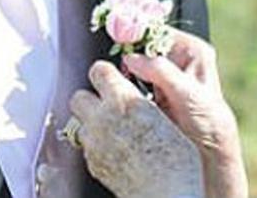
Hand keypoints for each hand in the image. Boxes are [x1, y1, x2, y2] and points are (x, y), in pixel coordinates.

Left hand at [69, 61, 203, 197]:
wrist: (167, 195)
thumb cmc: (177, 160)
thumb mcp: (165, 118)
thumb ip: (142, 102)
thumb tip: (133, 93)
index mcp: (124, 101)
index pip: (98, 71)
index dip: (105, 74)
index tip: (112, 78)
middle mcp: (103, 119)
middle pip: (79, 97)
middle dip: (91, 98)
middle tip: (108, 104)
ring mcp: (94, 143)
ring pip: (80, 123)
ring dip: (93, 122)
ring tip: (114, 130)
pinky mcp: (92, 163)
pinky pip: (87, 146)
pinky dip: (97, 144)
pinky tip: (116, 150)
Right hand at [122, 29, 247, 197]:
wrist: (210, 151)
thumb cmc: (208, 120)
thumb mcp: (187, 93)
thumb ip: (161, 72)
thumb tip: (131, 59)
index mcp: (192, 50)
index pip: (158, 31)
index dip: (137, 30)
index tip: (118, 35)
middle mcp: (178, 59)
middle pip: (143, 45)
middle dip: (127, 52)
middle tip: (118, 63)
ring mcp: (164, 76)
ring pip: (135, 63)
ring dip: (124, 70)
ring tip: (119, 78)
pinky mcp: (153, 93)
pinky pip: (132, 81)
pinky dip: (124, 85)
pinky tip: (120, 90)